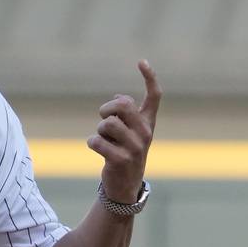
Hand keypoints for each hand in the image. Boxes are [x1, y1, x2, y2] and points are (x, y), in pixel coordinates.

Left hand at [87, 60, 161, 202]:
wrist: (125, 185)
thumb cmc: (123, 151)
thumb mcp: (128, 132)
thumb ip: (125, 114)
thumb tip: (118, 97)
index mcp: (148, 123)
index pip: (154, 96)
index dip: (149, 78)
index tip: (141, 61)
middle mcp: (145, 133)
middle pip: (123, 105)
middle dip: (107, 109)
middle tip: (104, 120)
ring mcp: (135, 148)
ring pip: (107, 124)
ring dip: (99, 130)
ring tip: (104, 140)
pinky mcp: (121, 160)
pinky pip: (96, 141)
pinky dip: (92, 143)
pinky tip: (100, 151)